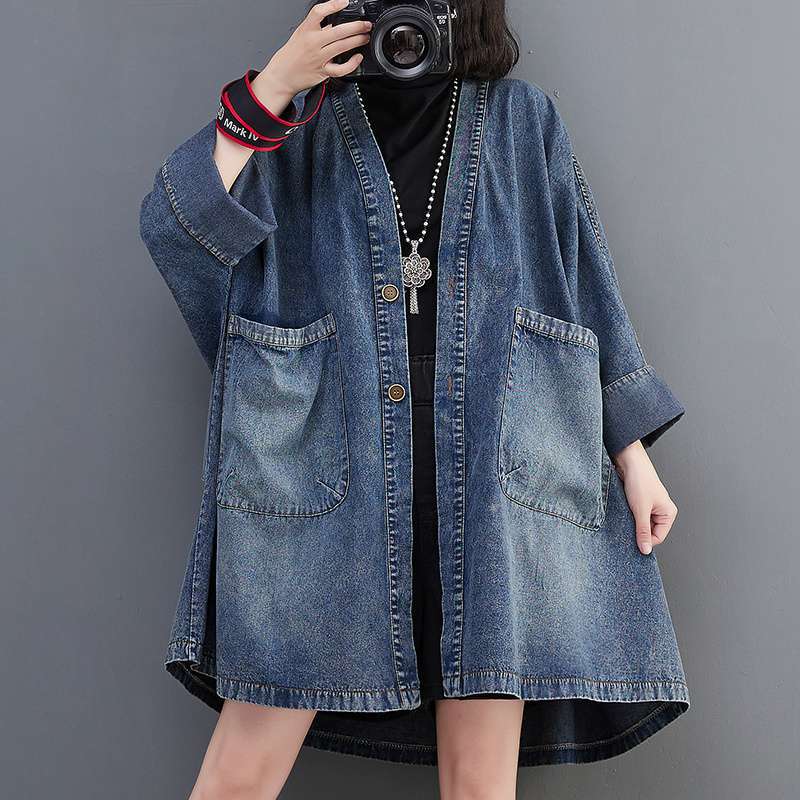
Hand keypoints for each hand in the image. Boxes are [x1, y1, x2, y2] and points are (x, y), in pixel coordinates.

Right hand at [255, 0, 372, 101]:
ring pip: (342, 47)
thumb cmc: (291, 55)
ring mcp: (318, 58)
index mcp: (306, 30)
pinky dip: (352, 63)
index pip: (319, 12)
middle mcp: (313, 43)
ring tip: (365, 37)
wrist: (282, 75)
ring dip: (357, 40)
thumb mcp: (301, 35)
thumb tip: (336, 23)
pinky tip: (358, 58)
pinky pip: (341, 69)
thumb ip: (318, 29)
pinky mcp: (323, 72)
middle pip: (338, 31)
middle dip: (356, 26)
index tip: (345, 2)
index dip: (333, 5)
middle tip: (365, 25)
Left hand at [612, 440, 678, 554]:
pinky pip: (635, 516)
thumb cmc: (640, 481)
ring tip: (627, 515)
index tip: (632, 541)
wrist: (629, 462)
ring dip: (633, 523)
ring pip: (641, 524)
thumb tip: (645, 549)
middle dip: (638, 531)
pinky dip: (629, 516)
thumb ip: (642, 531)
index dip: (645, 541)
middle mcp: (661, 511)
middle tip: (627, 526)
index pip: (658, 537)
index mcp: (668, 513)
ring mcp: (651, 507)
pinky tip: (624, 511)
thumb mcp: (641, 510)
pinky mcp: (640, 503)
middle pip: (650, 532)